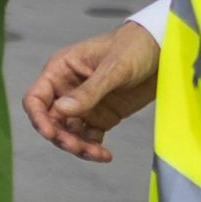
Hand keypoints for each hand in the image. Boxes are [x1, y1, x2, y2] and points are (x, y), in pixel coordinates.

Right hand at [22, 20, 160, 162]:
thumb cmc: (134, 47)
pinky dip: (93, 149)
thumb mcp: (113, 68)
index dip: (38, 117)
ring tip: (98, 154)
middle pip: (51, 120)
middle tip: (77, 147)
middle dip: (61, 136)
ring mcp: (84, 105)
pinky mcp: (101, 116)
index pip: (36, 98)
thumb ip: (88, 91)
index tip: (50, 133)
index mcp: (60, 71)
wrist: (164, 50)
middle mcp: (67, 89)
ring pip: (69, 133)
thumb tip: (61, 110)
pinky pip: (89, 137)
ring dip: (78, 147)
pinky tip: (105, 154)